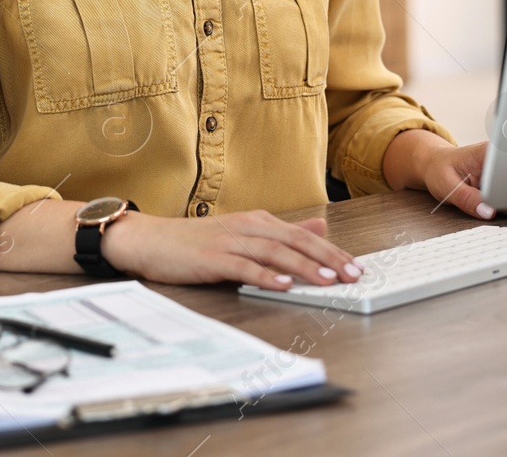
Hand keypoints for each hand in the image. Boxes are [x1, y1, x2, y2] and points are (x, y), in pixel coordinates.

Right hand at [102, 210, 363, 291]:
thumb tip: (320, 227)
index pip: (304, 236)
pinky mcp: (212, 258)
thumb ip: (283, 232)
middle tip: (352, 275)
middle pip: (296, 242)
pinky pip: (243, 267)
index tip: (355, 266)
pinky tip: (281, 285)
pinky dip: (264, 276)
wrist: (151, 240)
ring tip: (327, 280)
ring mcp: (230, 241)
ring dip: (303, 267)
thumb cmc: (197, 241)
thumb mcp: (245, 232)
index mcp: (259, 221)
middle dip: (327, 258)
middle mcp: (249, 227)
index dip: (332, 250)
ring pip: (274, 254)